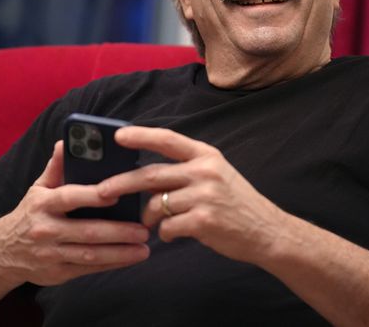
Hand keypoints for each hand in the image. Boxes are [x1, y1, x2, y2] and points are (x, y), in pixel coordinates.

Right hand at [0, 141, 149, 286]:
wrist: (2, 252)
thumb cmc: (30, 214)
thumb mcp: (38, 188)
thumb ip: (56, 167)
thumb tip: (67, 142)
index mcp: (42, 204)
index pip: (69, 197)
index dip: (92, 196)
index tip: (117, 193)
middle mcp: (46, 230)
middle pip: (86, 232)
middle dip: (118, 232)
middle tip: (143, 229)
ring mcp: (51, 254)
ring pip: (90, 255)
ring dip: (119, 253)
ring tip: (144, 249)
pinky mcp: (57, 273)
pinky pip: (88, 269)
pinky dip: (111, 265)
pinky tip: (129, 259)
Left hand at [97, 126, 286, 264]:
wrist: (266, 231)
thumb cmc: (235, 204)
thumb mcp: (215, 176)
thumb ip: (184, 172)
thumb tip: (142, 179)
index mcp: (206, 155)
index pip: (168, 139)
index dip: (141, 136)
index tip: (118, 135)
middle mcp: (205, 171)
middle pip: (151, 175)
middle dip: (121, 183)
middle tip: (102, 191)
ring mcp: (205, 196)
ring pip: (156, 205)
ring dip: (150, 217)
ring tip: (157, 222)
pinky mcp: (203, 221)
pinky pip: (167, 227)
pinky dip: (166, 233)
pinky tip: (177, 233)